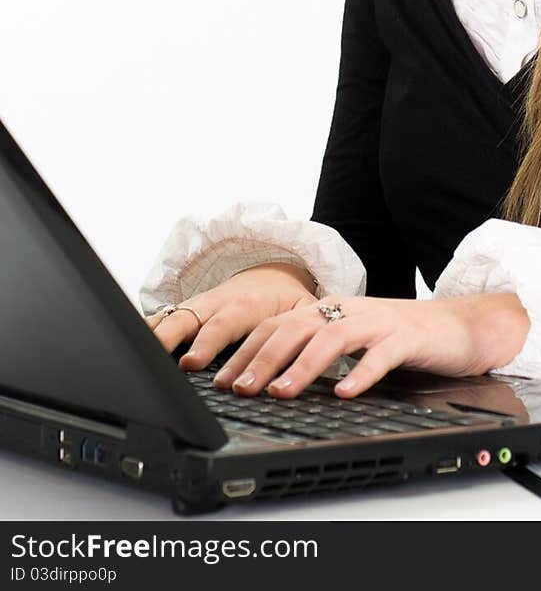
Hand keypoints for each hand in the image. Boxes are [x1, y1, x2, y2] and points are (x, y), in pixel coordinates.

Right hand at [144, 262, 315, 364]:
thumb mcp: (305, 311)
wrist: (275, 273)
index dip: (206, 344)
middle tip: (154, 360)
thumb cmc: (290, 300)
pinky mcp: (187, 311)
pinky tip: (130, 345)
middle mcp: (217, 302)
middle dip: (170, 340)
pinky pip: (163, 318)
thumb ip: (305, 331)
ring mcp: (199, 305)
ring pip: (170, 316)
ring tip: (131, 351)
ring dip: (151, 334)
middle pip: (187, 319)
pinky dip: (146, 330)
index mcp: (247, 304)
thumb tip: (312, 356)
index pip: (224, 325)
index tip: (191, 364)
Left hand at [210, 291, 530, 400]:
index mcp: (328, 309)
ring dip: (302, 366)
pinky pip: (380, 355)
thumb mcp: (348, 338)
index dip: (247, 351)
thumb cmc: (398, 336)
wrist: (454, 325)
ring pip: (332, 338)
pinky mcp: (406, 337)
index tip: (221, 379)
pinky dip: (361, 373)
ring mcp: (377, 321)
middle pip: (296, 328)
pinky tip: (345, 393)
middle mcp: (348, 310)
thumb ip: (313, 348)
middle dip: (263, 359)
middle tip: (239, 388)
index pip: (277, 326)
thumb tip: (265, 376)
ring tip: (281, 392)